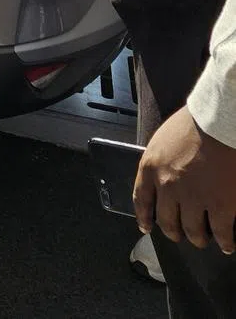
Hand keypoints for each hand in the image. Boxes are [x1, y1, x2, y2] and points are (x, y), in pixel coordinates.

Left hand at [135, 106, 235, 253]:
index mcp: (151, 168)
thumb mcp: (162, 142)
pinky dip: (225, 242)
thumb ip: (159, 163)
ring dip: (197, 238)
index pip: (141, 199)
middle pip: (167, 221)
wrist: (217, 123)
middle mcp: (168, 187)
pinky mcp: (221, 205)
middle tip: (179, 234)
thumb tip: (162, 177)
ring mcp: (194, 198)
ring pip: (193, 231)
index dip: (144, 217)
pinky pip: (221, 232)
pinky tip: (227, 244)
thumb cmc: (191, 125)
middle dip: (173, 232)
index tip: (146, 227)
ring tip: (202, 239)